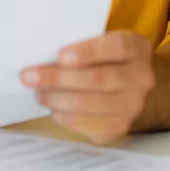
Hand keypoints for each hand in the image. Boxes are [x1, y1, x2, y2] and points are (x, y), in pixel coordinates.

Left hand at [20, 30, 155, 142]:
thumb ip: (83, 43)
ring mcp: (132, 106)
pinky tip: (54, 108)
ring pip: (89, 104)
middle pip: (97, 79)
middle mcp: (141, 78)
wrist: (136, 89)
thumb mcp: (106, 43)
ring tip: (38, 93)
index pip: (116, 47)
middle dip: (57, 78)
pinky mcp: (119, 127)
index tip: (59, 56)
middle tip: (28, 76)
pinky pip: (86, 124)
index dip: (87, 52)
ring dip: (56, 98)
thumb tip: (43, 52)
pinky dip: (64, 116)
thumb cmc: (110, 60)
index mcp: (137, 49)